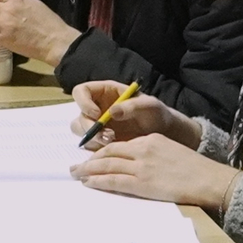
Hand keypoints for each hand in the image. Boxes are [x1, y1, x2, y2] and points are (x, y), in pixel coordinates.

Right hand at [71, 80, 197, 148]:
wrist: (164, 134)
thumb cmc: (156, 114)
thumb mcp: (150, 105)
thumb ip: (133, 105)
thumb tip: (112, 111)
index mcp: (104, 92)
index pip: (81, 92)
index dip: (83, 102)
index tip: (97, 114)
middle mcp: (96, 108)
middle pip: (78, 115)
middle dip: (88, 127)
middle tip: (107, 136)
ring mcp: (97, 126)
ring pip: (81, 132)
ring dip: (93, 139)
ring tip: (112, 142)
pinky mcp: (100, 142)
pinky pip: (90, 146)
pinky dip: (98, 149)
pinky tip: (114, 150)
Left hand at [73, 135, 241, 211]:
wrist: (208, 178)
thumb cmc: (195, 169)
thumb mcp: (172, 151)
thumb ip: (153, 153)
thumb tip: (138, 164)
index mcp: (150, 140)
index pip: (120, 146)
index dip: (103, 152)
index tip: (92, 157)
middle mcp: (142, 149)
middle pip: (109, 153)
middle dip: (90, 160)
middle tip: (75, 166)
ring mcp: (141, 166)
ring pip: (107, 166)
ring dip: (88, 170)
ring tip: (76, 174)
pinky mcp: (142, 182)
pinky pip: (114, 180)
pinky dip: (98, 181)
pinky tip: (88, 182)